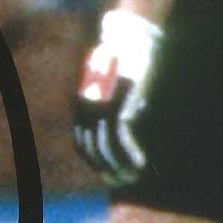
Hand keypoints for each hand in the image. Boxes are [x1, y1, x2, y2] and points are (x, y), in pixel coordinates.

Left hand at [73, 5, 164, 186]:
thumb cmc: (129, 66)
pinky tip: (141, 165)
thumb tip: (125, 131)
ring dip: (120, 166)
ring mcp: (99, 106)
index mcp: (82, 104)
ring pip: (105, 147)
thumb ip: (116, 110)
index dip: (96, 162)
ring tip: (135, 176)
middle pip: (92, 148)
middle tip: (124, 181)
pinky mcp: (116, 104)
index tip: (110, 175)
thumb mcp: (118, 91)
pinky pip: (119, 138)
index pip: (83, 143)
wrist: (134, 42)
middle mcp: (85, 106)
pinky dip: (129, 155)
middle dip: (107, 169)